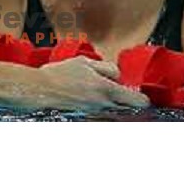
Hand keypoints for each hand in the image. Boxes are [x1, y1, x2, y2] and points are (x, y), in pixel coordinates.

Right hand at [35, 56, 149, 110]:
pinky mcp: (84, 119)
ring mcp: (93, 114)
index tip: (145, 100)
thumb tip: (118, 76)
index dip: (142, 100)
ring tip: (100, 98)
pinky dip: (100, 112)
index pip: (134, 100)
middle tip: (128, 100)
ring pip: (112, 113)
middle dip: (128, 105)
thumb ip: (106, 69)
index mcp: (105, 89)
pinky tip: (89, 103)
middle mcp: (101, 105)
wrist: (38, 90)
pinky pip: (99, 117)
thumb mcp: (85, 63)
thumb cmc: (59, 75)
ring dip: (112, 108)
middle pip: (125, 109)